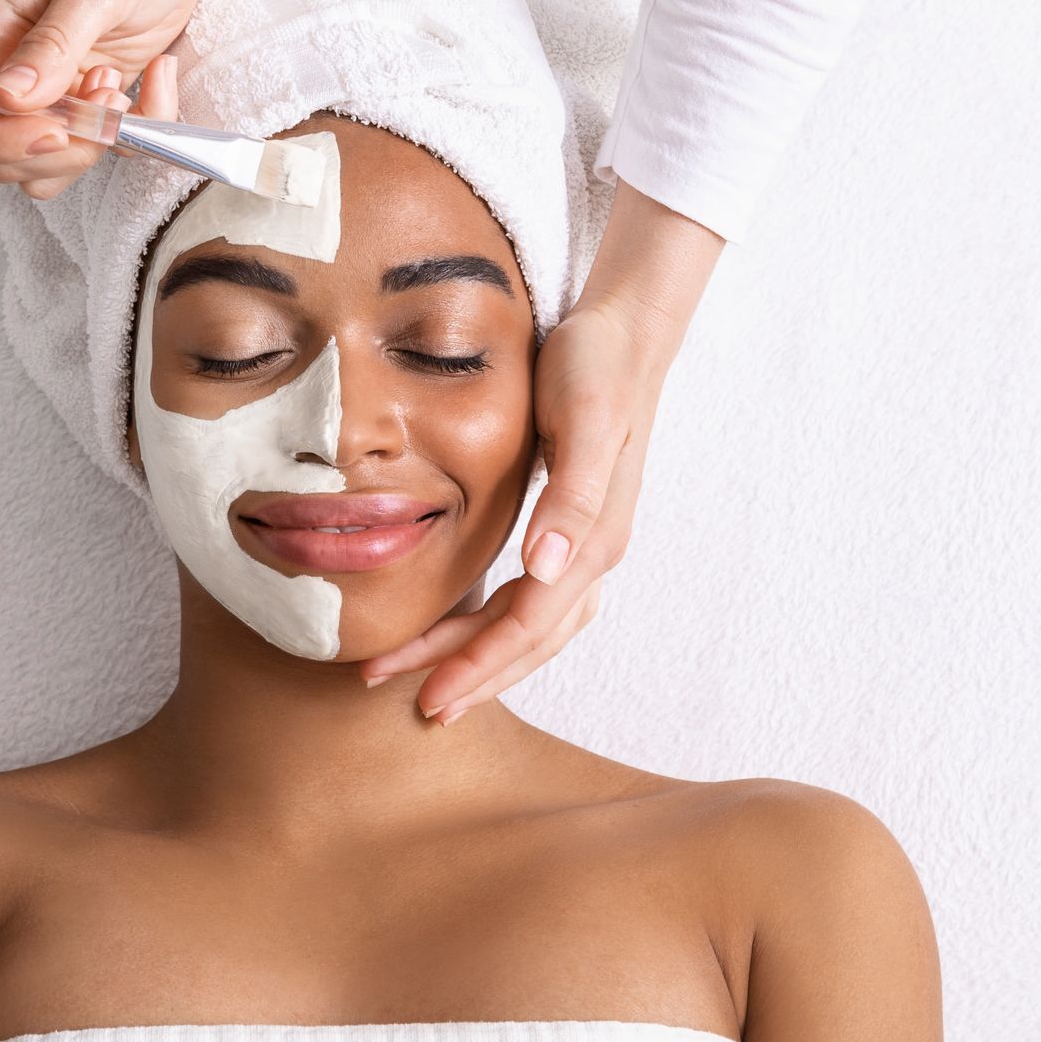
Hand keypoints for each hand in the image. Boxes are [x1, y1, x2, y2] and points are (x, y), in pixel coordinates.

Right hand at [0, 0, 208, 199]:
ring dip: (89, 149)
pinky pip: (100, 150)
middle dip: (54, 150)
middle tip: (103, 100)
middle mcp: (12, 66)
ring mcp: (52, 90)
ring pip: (42, 166)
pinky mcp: (92, 102)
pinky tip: (154, 80)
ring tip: (118, 88)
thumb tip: (9, 98)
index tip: (53, 131)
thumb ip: (53, 43)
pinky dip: (135, 136)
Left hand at [355, 182, 723, 724]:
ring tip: (428, 683)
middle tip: (416, 707)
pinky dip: (499, 628)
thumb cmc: (595, 367)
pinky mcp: (570, 530)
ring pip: (535, 628)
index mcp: (595, 537)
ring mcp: (585, 545)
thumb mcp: (583, 419)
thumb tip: (548, 568)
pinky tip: (463, 633)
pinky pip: (534, 602)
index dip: (481, 662)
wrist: (624, 334)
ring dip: (485, 660)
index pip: (532, 623)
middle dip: (475, 676)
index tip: (429, 692)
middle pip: (532, 639)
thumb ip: (571, 495)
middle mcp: (593, 552)